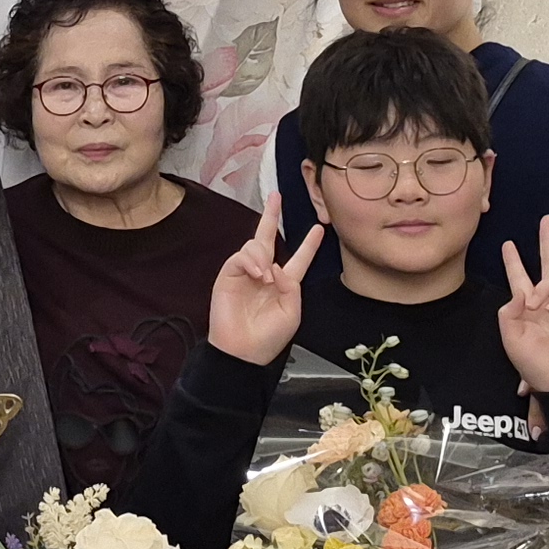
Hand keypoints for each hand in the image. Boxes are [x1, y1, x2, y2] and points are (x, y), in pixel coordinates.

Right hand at [205, 197, 320, 366]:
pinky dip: (251, 262)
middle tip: (275, 196)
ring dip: (263, 256)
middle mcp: (265, 274)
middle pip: (268, 238)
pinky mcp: (229, 275)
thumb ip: (291, 286)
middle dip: (271, 216)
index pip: (298, 258)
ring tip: (266, 277)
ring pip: (256, 245)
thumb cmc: (268, 338)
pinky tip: (258, 275)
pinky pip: (240, 256)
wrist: (242, 352)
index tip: (319, 229)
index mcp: (284, 284)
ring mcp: (245, 273)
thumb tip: (276, 266)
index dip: (309, 245)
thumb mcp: (292, 312)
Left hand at [497, 217, 548, 395]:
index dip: (513, 262)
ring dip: (544, 287)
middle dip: (547, 241)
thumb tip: (520, 292)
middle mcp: (548, 302)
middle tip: (547, 219)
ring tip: (536, 305)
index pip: (520, 278)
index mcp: (529, 308)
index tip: (508, 244)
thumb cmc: (535, 365)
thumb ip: (508, 314)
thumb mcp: (511, 339)